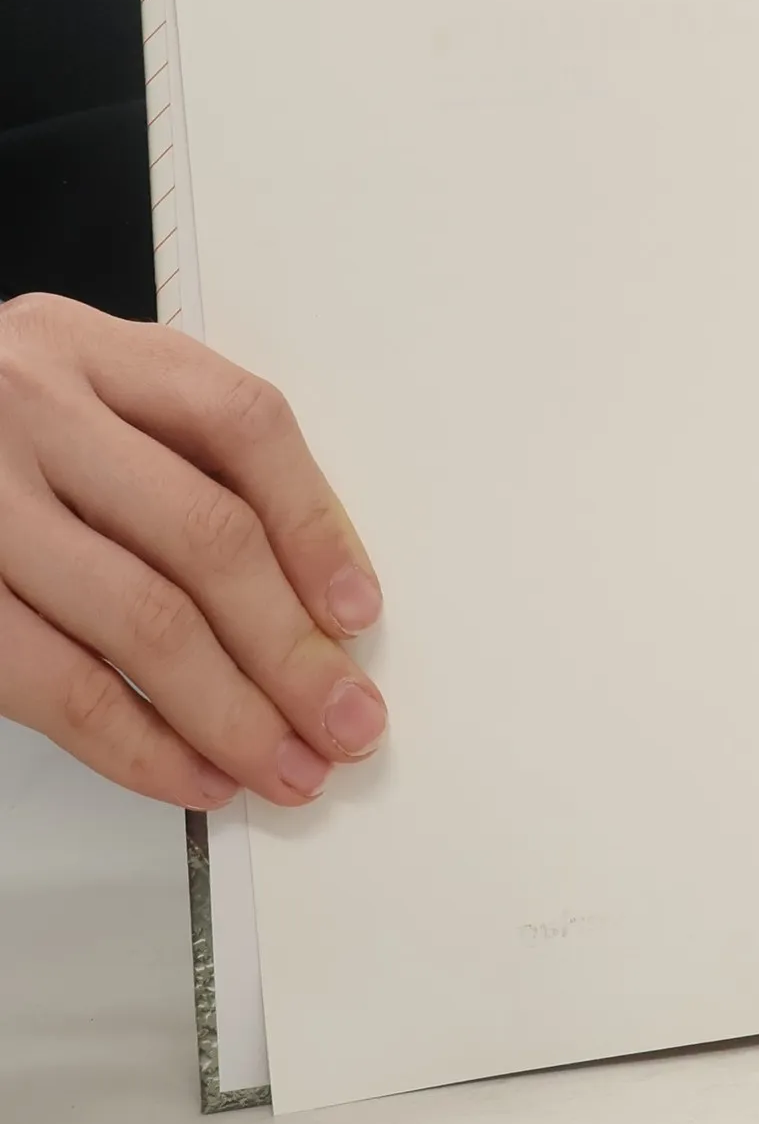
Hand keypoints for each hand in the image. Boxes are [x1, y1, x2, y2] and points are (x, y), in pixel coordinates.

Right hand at [0, 293, 385, 809]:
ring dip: (234, 715)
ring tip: (287, 766)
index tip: (359, 613)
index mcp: (89, 350)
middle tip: (346, 721)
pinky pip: (58, 684)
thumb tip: (313, 600)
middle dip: (293, 649)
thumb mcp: (81, 404)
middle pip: (206, 535)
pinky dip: (140, 746)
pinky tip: (195, 773)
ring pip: (143, 619)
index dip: (315, 527)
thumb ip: (180, 464)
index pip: (242, 425)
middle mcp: (33, 410)